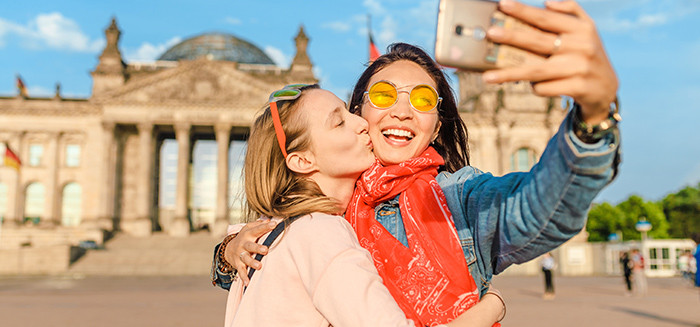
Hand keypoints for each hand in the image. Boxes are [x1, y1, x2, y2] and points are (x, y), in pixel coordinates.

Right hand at [224, 219, 277, 285]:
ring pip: (246, 259)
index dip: (266, 227)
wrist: (229, 248)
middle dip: (257, 248)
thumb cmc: (246, 236)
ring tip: (259, 266)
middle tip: (266, 250)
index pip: (258, 229)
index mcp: (248, 233)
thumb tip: (273, 218)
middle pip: (250, 245)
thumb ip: (260, 224)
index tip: (274, 224)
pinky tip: (248, 283)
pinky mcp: (238, 264)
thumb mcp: (250, 228)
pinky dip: (244, 277)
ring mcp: (240, 255)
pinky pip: (241, 271)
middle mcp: (244, 244)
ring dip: (252, 263)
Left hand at [483, 0, 617, 124]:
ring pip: (536, 70)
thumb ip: (570, 11)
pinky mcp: (577, 88)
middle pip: (538, 41)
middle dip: (511, 37)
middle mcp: (582, 46)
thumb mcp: (586, 30)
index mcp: (582, 28)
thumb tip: (547, 3)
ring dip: (509, 74)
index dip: (523, 11)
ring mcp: (580, 68)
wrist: (606, 88)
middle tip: (490, 33)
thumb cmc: (586, 55)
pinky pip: (543, 88)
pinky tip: (534, 85)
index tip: (503, 4)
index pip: (546, 18)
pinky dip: (534, 87)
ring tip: (488, 77)